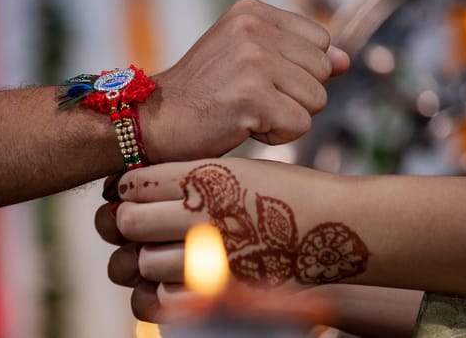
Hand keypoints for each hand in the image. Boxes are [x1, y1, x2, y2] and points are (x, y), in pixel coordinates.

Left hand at [96, 158, 369, 320]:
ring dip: (146, 259)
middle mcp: (205, 213)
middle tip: (139, 224)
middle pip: (129, 221)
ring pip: (143, 262)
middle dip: (127, 222)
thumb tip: (144, 188)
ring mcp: (215, 253)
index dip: (128, 189)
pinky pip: (167, 298)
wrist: (338, 224)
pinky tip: (174, 280)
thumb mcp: (240, 168)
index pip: (135, 183)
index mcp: (207, 176)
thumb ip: (193, 176)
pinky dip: (163, 291)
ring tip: (161, 253)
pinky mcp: (227, 288)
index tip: (134, 194)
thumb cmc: (290, 192)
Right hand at [140, 0, 349, 163]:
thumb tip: (345, 60)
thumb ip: (298, 55)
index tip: (258, 81)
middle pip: (322, 72)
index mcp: (252, 13)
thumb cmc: (202, 95)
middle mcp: (253, 29)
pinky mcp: (252, 96)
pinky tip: (243, 128)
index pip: (320, 42)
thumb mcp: (248, 61)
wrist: (155, 121)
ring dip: (286, 116)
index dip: (296, 72)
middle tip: (250, 100)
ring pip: (317, 99)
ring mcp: (253, 60)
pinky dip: (276, 136)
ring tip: (246, 112)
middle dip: (294, 95)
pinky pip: (300, 125)